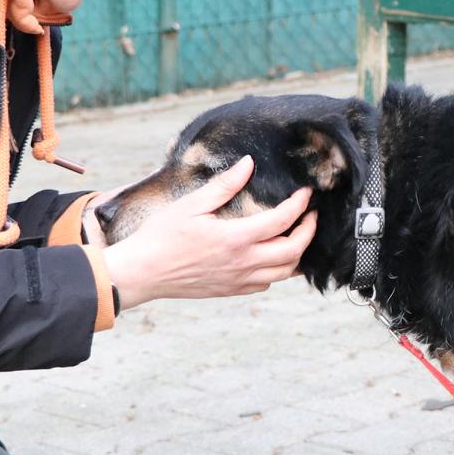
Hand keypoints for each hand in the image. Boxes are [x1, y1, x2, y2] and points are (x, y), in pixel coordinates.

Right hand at [99, 156, 315, 306]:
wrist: (143, 272)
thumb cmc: (162, 236)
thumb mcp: (192, 204)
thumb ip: (224, 185)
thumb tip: (248, 163)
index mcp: (236, 238)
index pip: (283, 220)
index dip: (300, 205)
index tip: (306, 193)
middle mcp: (243, 263)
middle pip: (294, 250)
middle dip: (308, 231)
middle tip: (310, 216)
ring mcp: (239, 280)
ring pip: (284, 272)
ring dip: (297, 254)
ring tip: (298, 236)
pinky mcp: (231, 290)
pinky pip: (266, 284)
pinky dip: (278, 270)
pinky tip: (272, 257)